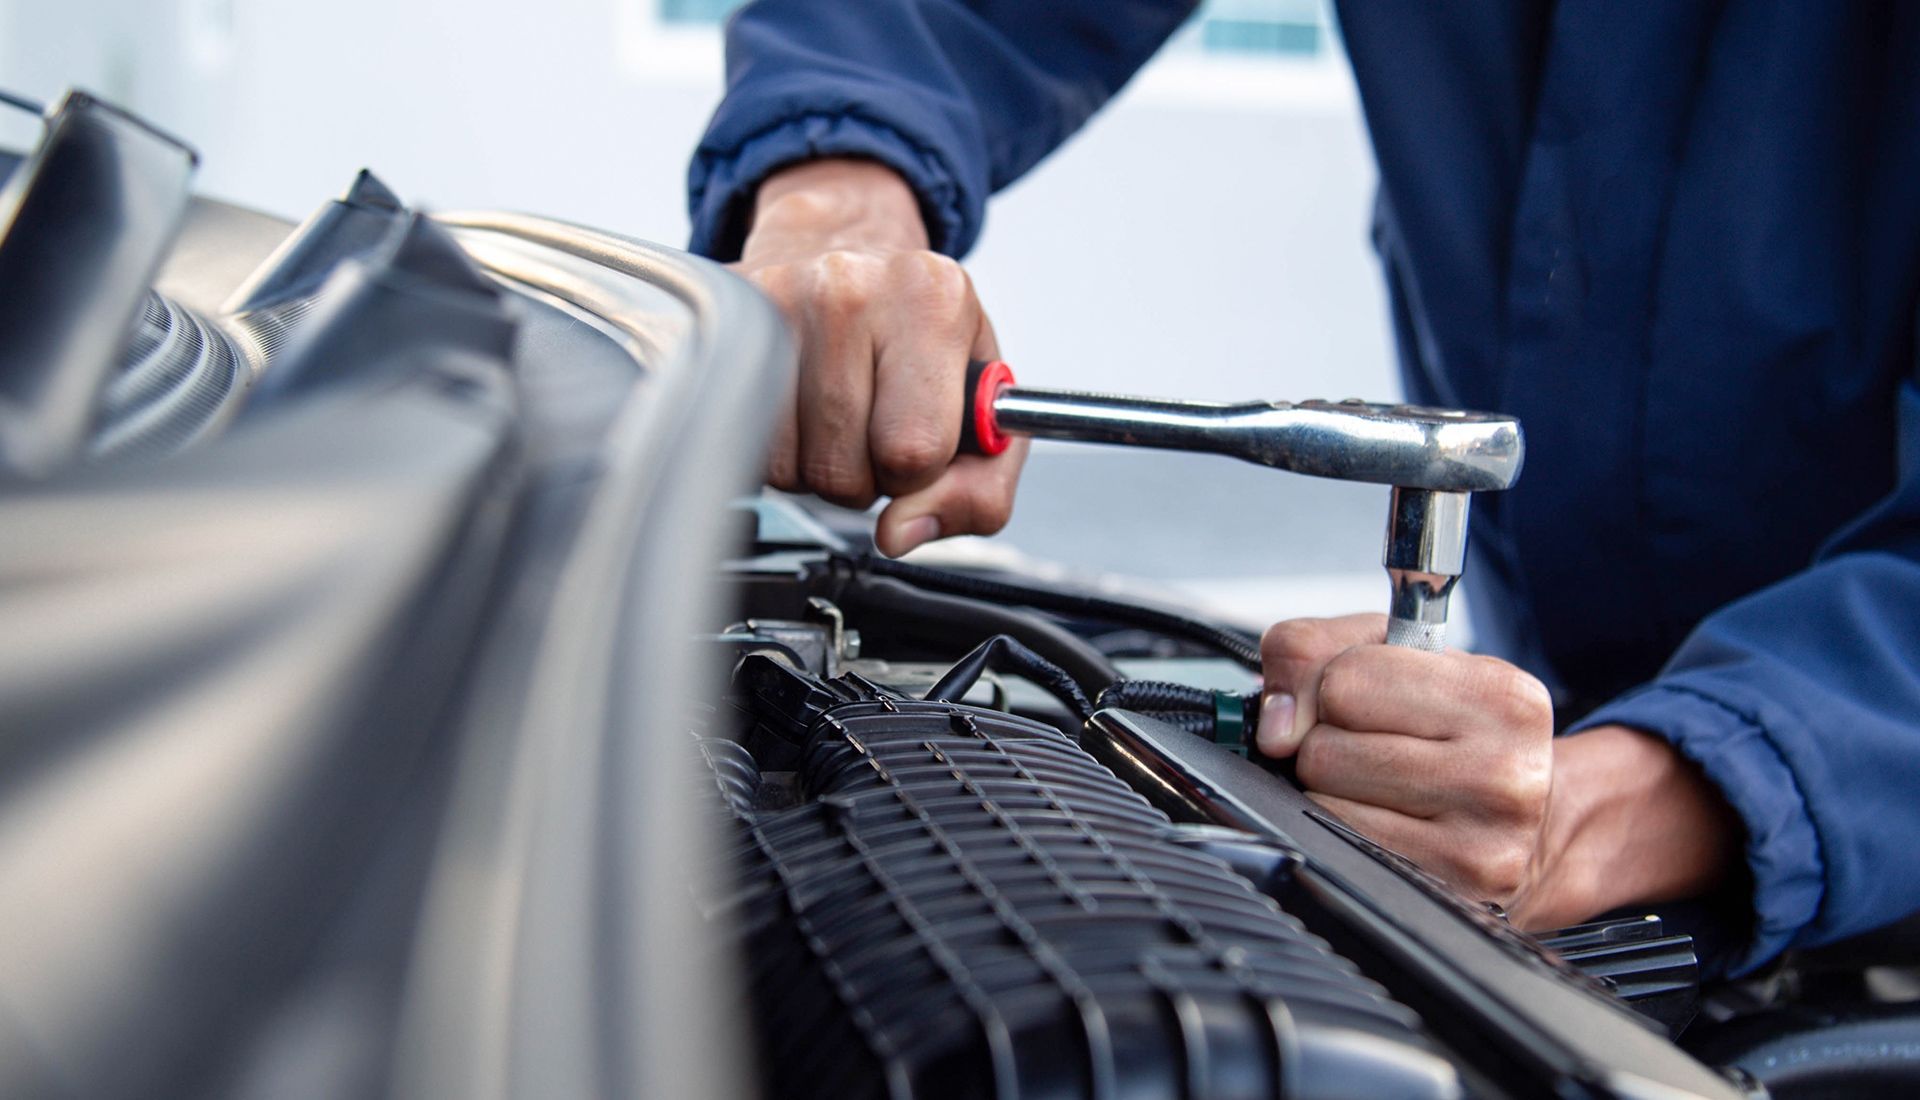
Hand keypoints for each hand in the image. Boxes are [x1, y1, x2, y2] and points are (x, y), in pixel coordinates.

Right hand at [735, 158, 1027, 556]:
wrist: (843, 242)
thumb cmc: (921, 330)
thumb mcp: (985, 402)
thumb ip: (979, 491)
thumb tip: (901, 532)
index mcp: (933, 299)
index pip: (915, 450)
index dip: (922, 471)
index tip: (922, 437)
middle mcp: (851, 287)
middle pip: (845, 469)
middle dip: (868, 473)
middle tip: (877, 424)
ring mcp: (778, 299)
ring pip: (791, 468)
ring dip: (820, 466)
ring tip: (839, 412)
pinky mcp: (727, 320)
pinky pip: (750, 446)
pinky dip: (780, 450)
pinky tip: (801, 407)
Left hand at [1255, 614, 1740, 929]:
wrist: (1535, 826)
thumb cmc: (1456, 736)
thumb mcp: (1400, 661)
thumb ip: (1313, 652)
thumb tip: (1274, 724)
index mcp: (1501, 696)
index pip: (1346, 678)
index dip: (1334, 688)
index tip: (1366, 703)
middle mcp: (1505, 773)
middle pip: (1325, 746)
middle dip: (1330, 743)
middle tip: (1376, 752)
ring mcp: (1480, 846)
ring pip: (1321, 801)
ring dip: (1329, 792)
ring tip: (1382, 790)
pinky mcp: (1444, 897)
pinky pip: (1335, 850)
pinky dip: (1339, 835)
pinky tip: (1384, 827)